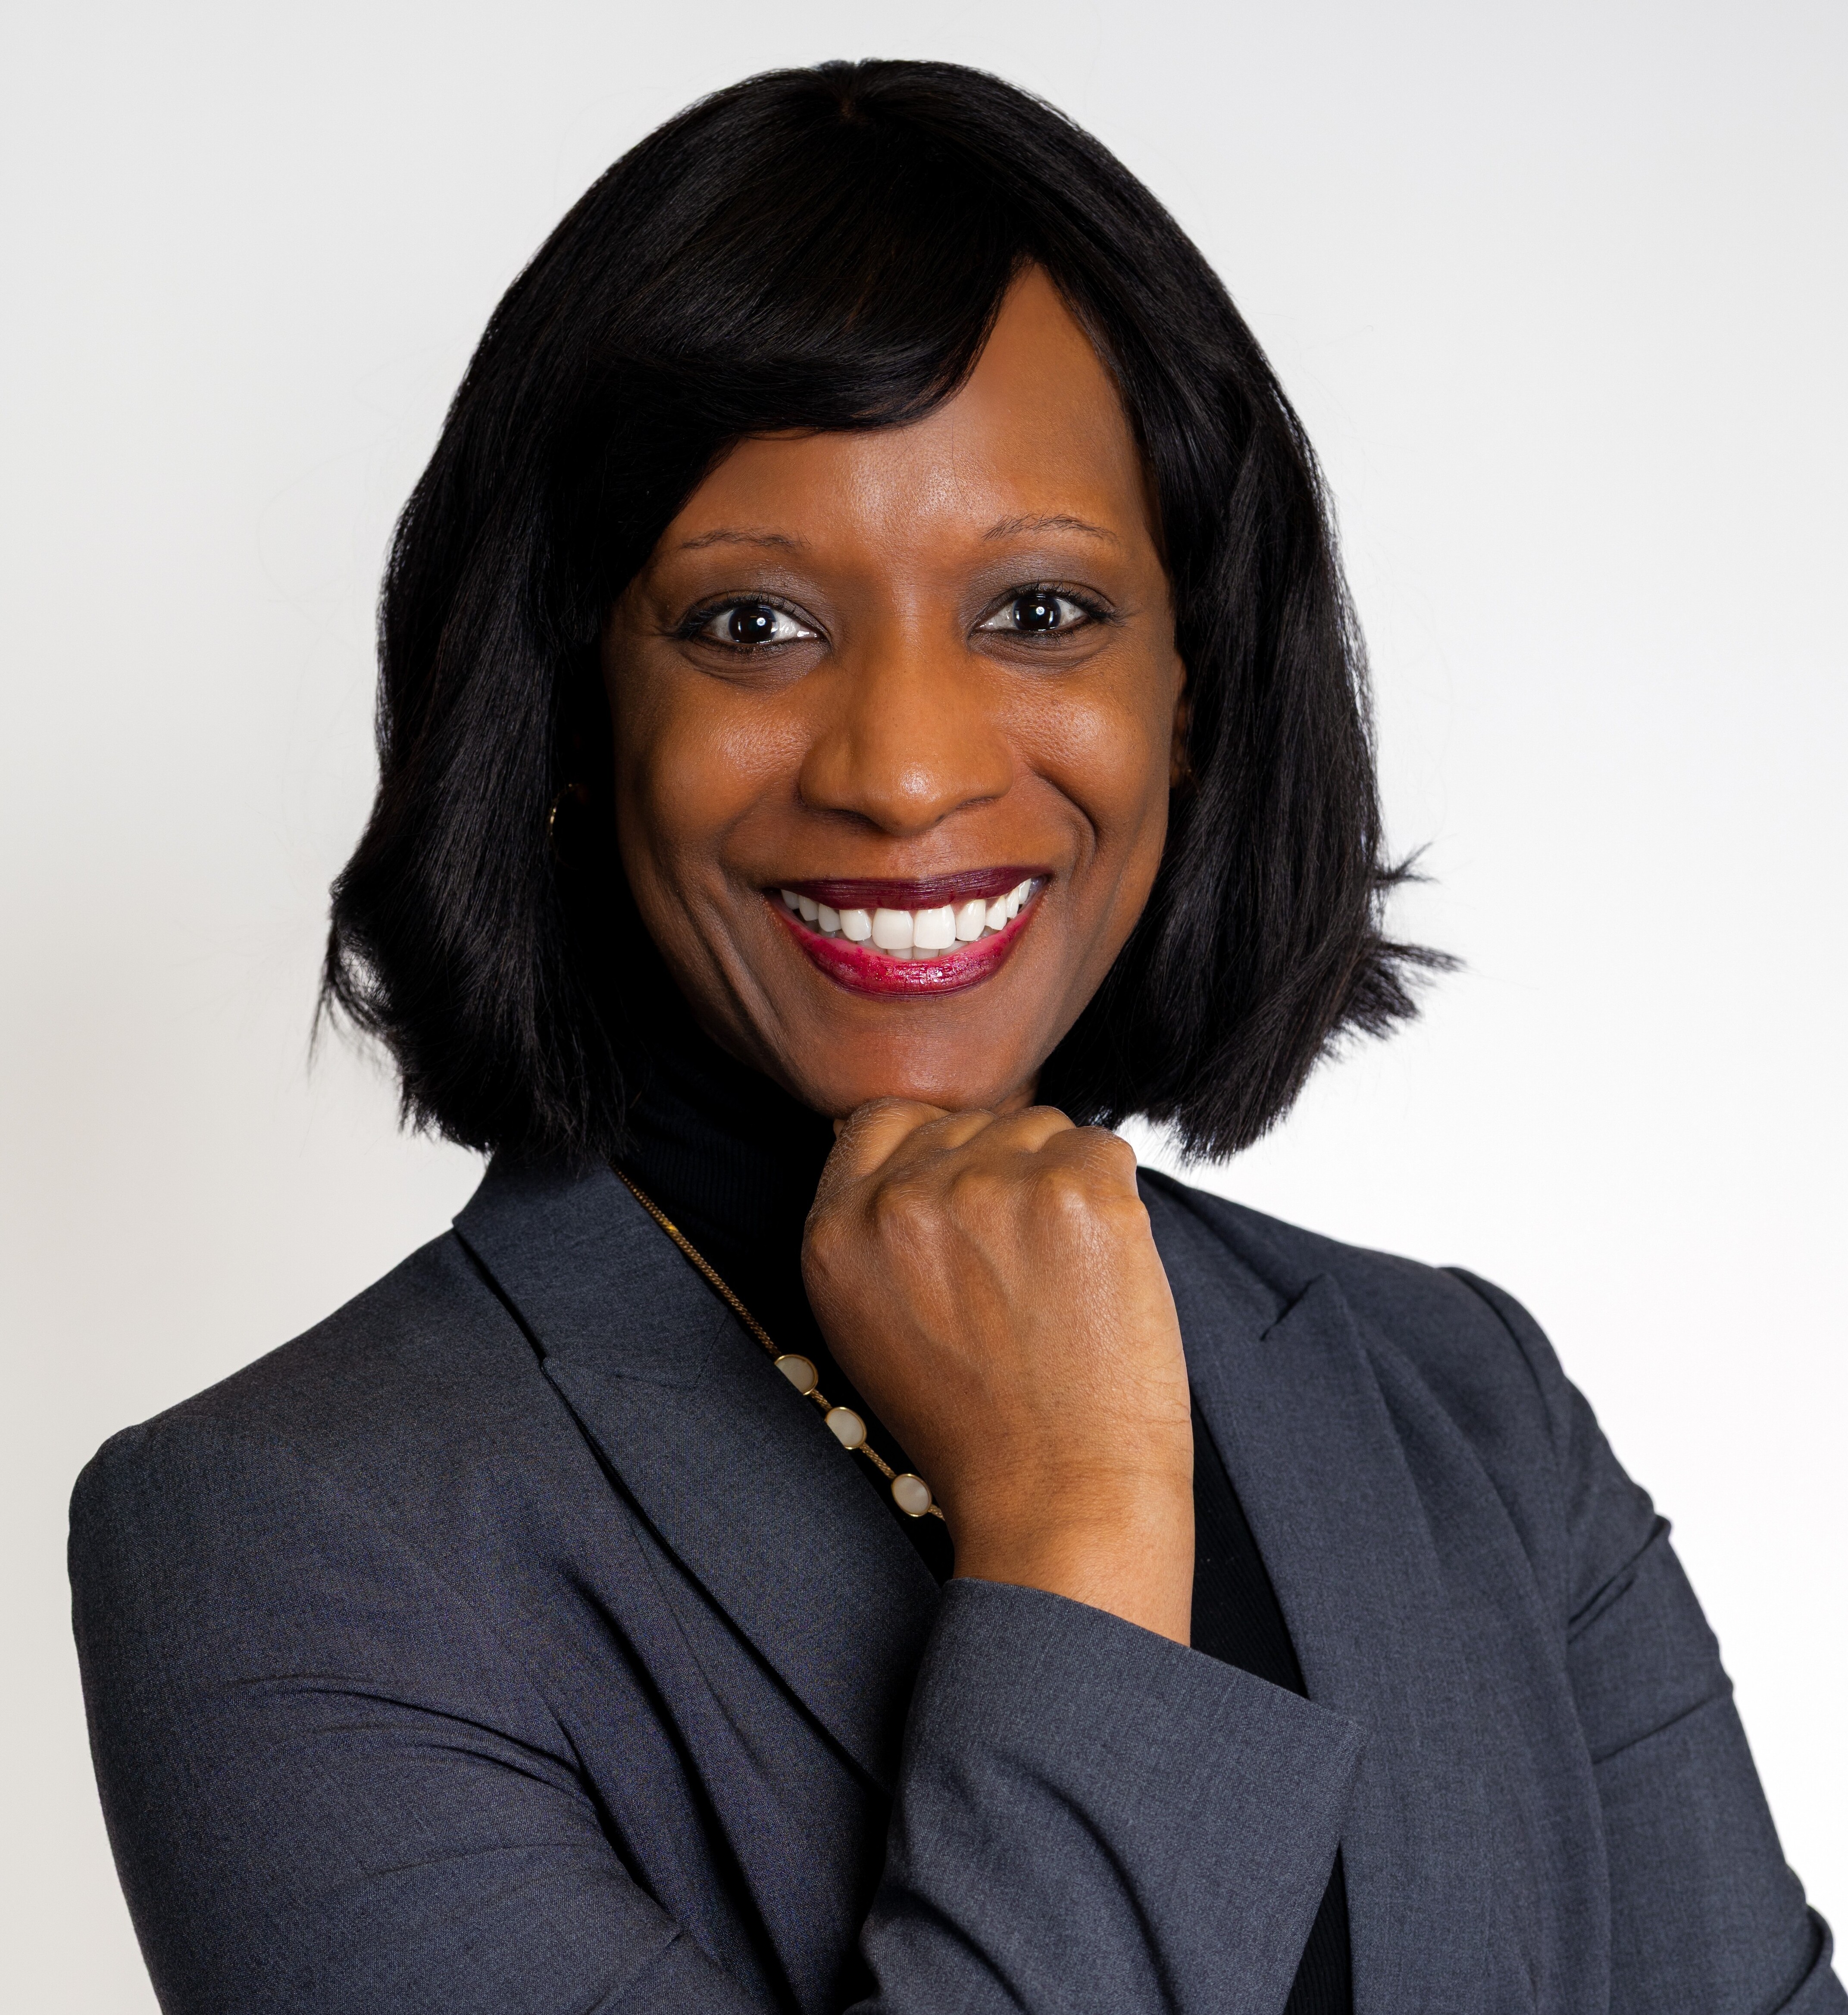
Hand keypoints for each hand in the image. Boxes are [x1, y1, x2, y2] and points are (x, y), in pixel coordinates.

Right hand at [803, 1100, 1193, 1642]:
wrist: (1059, 1500)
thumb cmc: (979, 1428)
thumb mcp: (875, 1326)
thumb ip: (880, 1228)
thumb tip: (927, 1148)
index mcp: (836, 1232)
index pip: (885, 1119)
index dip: (937, 1152)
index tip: (970, 1201)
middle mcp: (903, 1198)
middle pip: (971, 1123)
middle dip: (1004, 1174)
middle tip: (1027, 1269)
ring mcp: (991, 1187)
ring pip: (1041, 1129)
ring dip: (1061, 1184)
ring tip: (1063, 1279)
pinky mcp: (1076, 1192)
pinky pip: (1106, 1149)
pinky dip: (1115, 1200)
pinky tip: (1103, 1272)